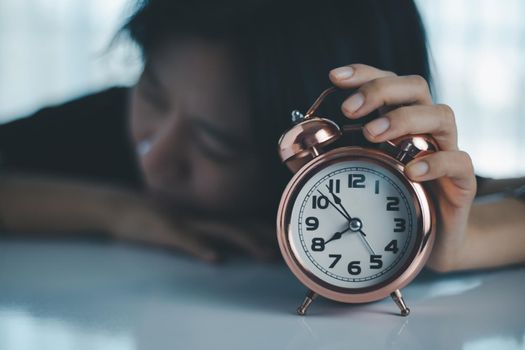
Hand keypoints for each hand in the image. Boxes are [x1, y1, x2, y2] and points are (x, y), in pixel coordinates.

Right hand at [109, 194, 277, 262]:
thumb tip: (222, 248)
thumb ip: (202, 232)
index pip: (242, 221)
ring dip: (246, 241)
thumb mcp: (181, 225)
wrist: (121, 207)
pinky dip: (201, 247)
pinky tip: (215, 259)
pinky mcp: (167, 230)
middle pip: (240, 225)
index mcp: (206, 217)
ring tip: (266, 254)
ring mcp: (186, 222)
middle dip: (266, 236)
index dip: (265, 229)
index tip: (287, 239)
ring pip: (222, 230)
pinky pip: (186, 239)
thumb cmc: (154, 218)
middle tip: (288, 249)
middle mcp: (202, 217)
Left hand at [329, 63, 476, 271]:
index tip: (334, 77)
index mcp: (399, 121)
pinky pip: (459, 161)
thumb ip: (331, 158)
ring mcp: (446, 151)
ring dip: (403, 119)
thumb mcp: (358, 175)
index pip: (387, 82)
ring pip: (441, 115)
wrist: (429, 241)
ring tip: (372, 134)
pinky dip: (436, 161)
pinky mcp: (462, 182)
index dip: (363, 73)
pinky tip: (410, 170)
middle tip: (349, 110)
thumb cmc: (391, 202)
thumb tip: (297, 146)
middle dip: (380, 90)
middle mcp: (425, 129)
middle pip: (415, 87)